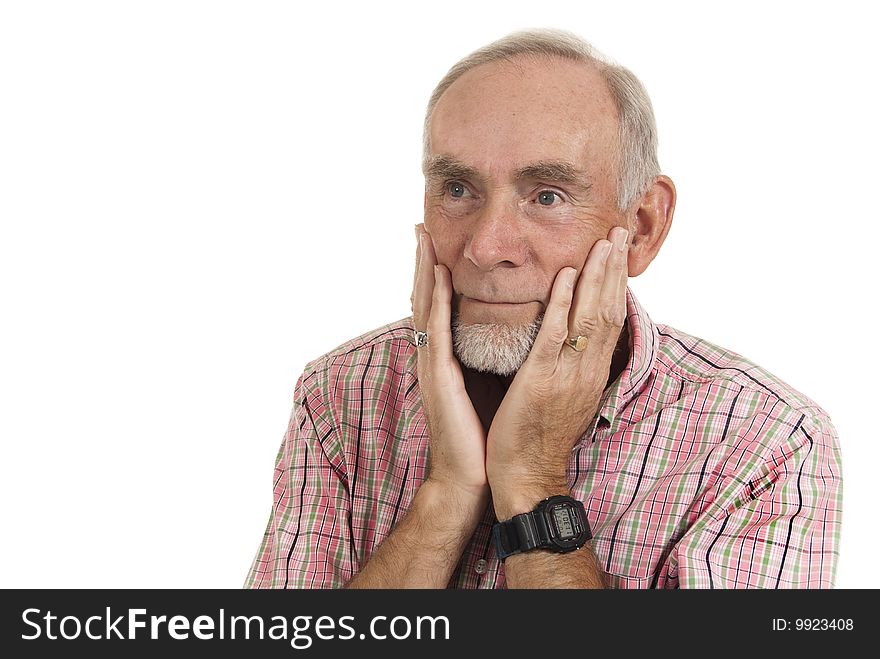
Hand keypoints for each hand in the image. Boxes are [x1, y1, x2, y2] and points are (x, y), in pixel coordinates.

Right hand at [411, 224, 488, 506]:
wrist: (470, 473)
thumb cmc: (481, 431)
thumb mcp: (485, 383)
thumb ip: (486, 355)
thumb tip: (508, 329)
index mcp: (445, 358)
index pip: (438, 306)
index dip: (433, 273)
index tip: (435, 241)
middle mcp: (433, 356)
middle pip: (424, 299)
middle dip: (421, 261)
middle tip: (420, 226)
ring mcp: (432, 365)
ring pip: (425, 307)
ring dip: (423, 270)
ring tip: (422, 237)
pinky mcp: (440, 377)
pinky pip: (437, 331)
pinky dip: (436, 301)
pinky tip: (437, 276)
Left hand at [486, 226, 629, 518]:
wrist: (525, 476)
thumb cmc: (539, 437)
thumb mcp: (563, 396)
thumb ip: (569, 365)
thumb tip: (571, 339)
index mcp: (591, 373)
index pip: (612, 319)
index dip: (617, 284)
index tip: (619, 252)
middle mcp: (587, 370)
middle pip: (609, 311)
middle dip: (614, 270)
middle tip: (619, 232)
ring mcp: (567, 374)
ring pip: (590, 318)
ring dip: (598, 277)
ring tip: (603, 243)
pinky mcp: (541, 380)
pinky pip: (556, 336)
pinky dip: (564, 304)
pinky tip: (566, 276)